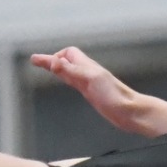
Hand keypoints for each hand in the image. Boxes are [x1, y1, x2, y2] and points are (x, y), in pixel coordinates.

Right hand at [30, 47, 144, 133]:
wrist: (130, 112)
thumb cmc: (114, 95)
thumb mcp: (89, 80)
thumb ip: (71, 70)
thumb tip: (52, 62)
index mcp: (86, 66)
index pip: (67, 54)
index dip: (53, 57)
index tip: (36, 60)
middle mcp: (87, 73)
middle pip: (67, 61)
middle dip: (52, 60)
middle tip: (37, 62)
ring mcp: (90, 84)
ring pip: (70, 72)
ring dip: (58, 69)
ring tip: (47, 68)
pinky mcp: (93, 95)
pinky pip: (76, 83)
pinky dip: (67, 79)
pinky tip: (67, 82)